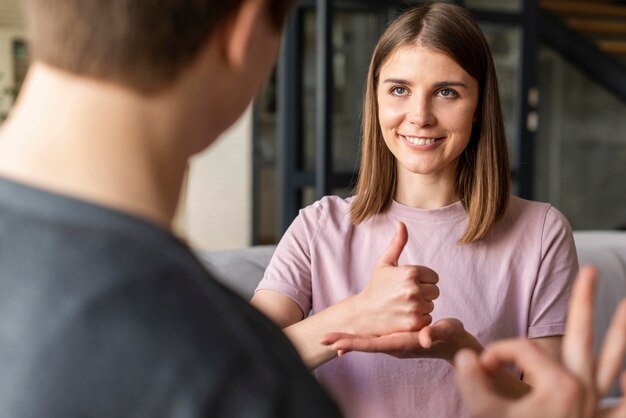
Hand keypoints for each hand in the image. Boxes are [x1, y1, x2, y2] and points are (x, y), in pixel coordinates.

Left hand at [321, 318, 471, 361]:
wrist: (455, 342)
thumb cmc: (451, 337)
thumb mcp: (445, 332)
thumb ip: (435, 334)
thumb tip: (424, 337)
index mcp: (402, 344)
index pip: (373, 345)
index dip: (355, 344)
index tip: (337, 345)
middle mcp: (394, 345)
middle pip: (364, 344)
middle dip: (344, 341)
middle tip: (322, 339)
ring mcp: (393, 342)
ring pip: (367, 341)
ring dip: (349, 339)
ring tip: (328, 337)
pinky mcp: (394, 336)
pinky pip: (373, 338)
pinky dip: (360, 337)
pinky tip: (349, 335)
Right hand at [349, 221, 438, 336]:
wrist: (363, 313)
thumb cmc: (376, 286)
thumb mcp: (384, 263)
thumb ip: (397, 243)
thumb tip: (401, 223)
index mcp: (410, 272)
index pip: (434, 276)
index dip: (422, 280)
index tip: (407, 284)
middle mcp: (414, 289)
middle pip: (435, 291)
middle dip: (423, 294)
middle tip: (405, 296)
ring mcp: (414, 307)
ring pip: (431, 305)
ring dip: (421, 307)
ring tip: (403, 306)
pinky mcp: (414, 323)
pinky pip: (428, 319)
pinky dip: (419, 320)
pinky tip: (404, 317)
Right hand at [455, 266, 625, 417]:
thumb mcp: (483, 412)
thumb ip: (471, 378)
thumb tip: (470, 356)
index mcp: (558, 385)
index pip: (522, 349)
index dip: (497, 353)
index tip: (481, 370)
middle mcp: (583, 389)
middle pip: (584, 336)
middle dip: (584, 301)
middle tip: (592, 271)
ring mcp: (594, 405)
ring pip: (613, 360)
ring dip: (621, 334)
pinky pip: (620, 403)